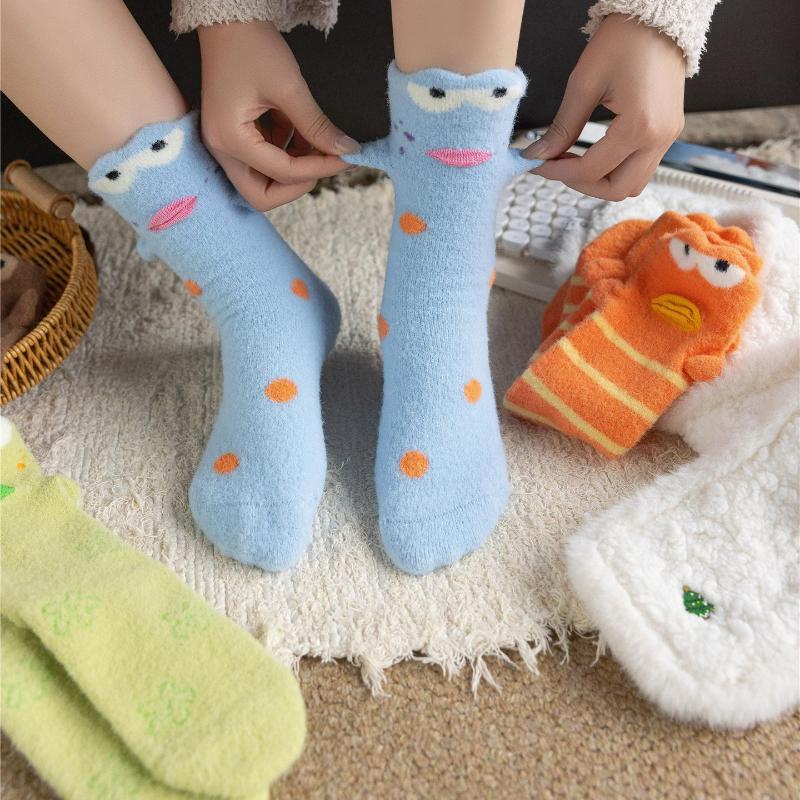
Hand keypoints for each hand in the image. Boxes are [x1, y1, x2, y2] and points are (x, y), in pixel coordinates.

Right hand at [198, 21, 358, 210]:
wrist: (226, 18)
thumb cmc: (251, 46)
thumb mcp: (289, 87)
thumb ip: (317, 126)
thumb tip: (347, 151)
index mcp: (229, 139)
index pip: (282, 173)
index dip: (319, 169)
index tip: (347, 159)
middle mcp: (221, 149)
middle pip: (262, 196)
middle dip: (297, 184)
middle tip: (324, 163)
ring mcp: (225, 145)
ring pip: (263, 182)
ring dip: (294, 169)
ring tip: (316, 140)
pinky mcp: (234, 137)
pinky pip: (263, 162)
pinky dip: (287, 153)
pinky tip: (302, 132)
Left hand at [524, 14, 684, 200]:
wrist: (659, 17)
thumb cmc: (623, 40)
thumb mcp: (584, 83)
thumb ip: (562, 127)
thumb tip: (537, 156)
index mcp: (640, 126)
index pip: (592, 169)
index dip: (558, 173)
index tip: (537, 164)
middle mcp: (659, 138)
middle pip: (617, 190)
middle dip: (582, 186)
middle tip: (557, 168)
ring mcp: (668, 137)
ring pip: (631, 185)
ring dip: (600, 182)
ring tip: (574, 163)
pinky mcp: (668, 132)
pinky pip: (640, 167)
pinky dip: (614, 169)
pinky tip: (592, 154)